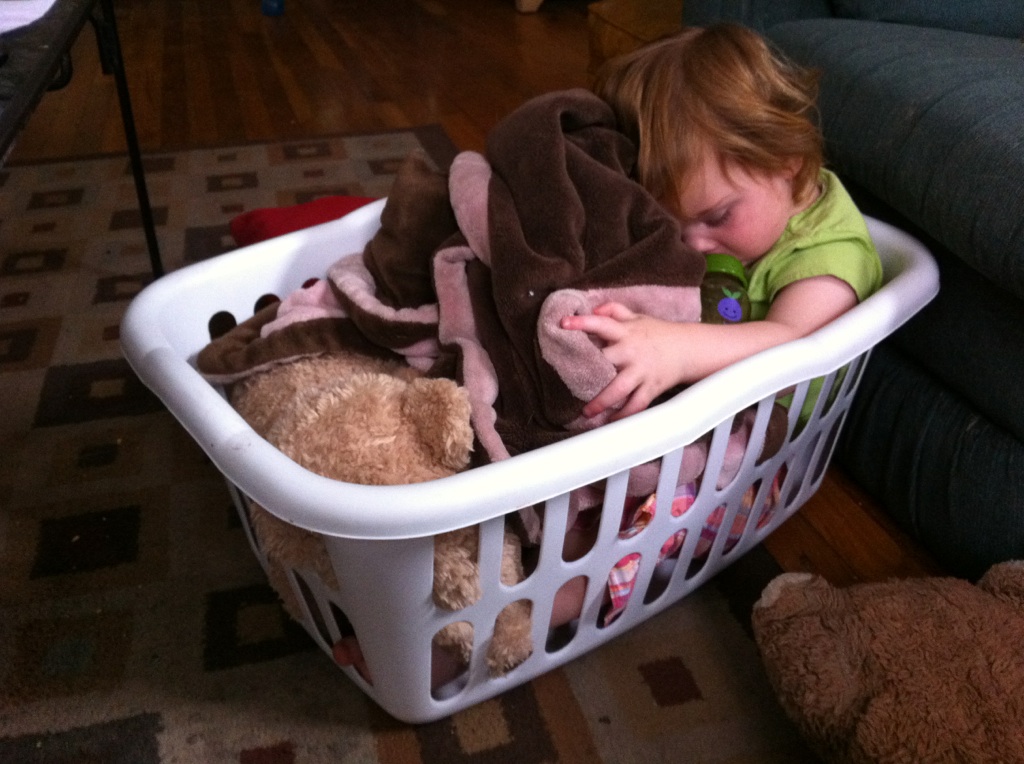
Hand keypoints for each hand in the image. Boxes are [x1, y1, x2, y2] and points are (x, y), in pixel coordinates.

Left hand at [561, 302, 689, 420]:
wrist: (688, 348)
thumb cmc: (658, 333)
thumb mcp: (636, 317)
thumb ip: (613, 310)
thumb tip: (592, 309)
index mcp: (626, 332)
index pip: (602, 323)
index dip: (582, 323)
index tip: (563, 324)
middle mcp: (632, 351)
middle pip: (606, 360)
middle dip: (587, 369)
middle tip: (565, 380)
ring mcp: (642, 371)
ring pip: (619, 389)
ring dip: (601, 402)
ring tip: (586, 412)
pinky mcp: (651, 387)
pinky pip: (636, 405)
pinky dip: (624, 415)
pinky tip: (610, 421)